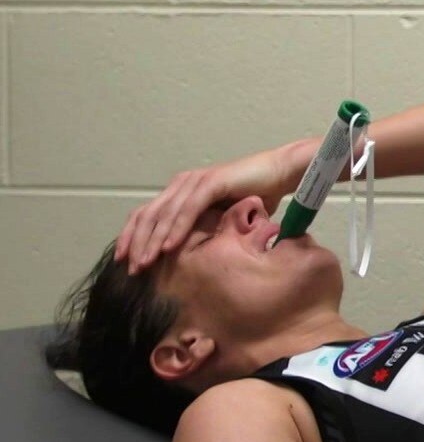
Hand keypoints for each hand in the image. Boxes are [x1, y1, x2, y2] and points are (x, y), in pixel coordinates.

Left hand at [116, 144, 302, 273]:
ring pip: (165, 214)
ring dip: (152, 240)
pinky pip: (188, 209)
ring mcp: (195, 182)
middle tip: (131, 268)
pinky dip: (176, 228)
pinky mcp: (210, 183)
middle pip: (148, 215)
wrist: (281, 174)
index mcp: (181, 191)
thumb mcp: (224, 218)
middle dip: (137, 243)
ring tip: (145, 262)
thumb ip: (205, 229)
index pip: (147, 215)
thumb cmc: (257, 195)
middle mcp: (182, 184)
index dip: (133, 237)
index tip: (125, 261)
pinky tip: (168, 247)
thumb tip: (192, 256)